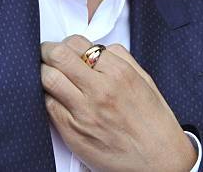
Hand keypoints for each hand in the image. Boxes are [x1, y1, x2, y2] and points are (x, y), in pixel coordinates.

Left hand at [41, 34, 196, 171]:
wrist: (160, 160)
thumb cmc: (153, 120)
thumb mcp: (143, 78)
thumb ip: (120, 57)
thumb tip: (98, 48)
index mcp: (118, 71)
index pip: (78, 44)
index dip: (67, 42)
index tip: (64, 46)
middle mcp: (100, 89)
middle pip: (58, 56)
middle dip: (47, 50)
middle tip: (46, 52)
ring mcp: (84, 112)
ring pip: (48, 79)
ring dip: (43, 71)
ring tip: (45, 71)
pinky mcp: (73, 133)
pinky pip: (49, 106)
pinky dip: (47, 96)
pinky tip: (53, 95)